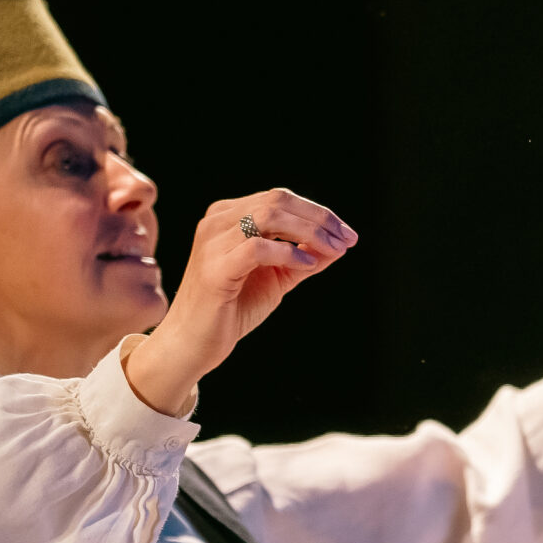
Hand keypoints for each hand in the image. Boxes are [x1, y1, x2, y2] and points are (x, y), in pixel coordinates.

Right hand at [126, 189, 354, 414]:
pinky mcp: (214, 268)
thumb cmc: (233, 309)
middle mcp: (217, 221)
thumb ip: (304, 258)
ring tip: (332, 251)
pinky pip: (256, 247)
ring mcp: (212, 241)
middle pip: (277, 200)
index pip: (280, 199)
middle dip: (319, 219)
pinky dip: (288, 253)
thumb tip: (340, 245)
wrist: (194, 343)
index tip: (347, 235)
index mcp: (229, 216)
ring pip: (268, 216)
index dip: (318, 213)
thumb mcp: (276, 278)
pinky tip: (307, 266)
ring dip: (308, 232)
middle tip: (346, 240)